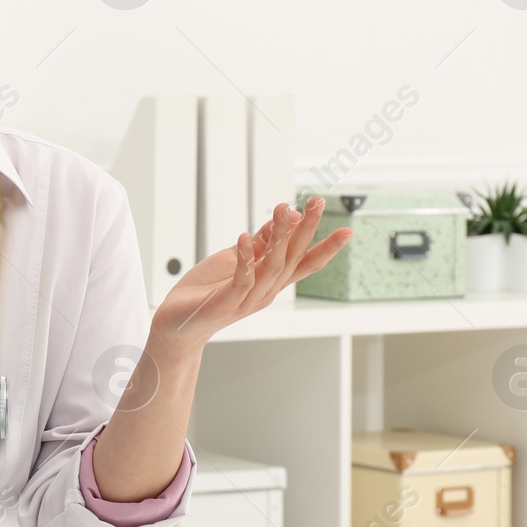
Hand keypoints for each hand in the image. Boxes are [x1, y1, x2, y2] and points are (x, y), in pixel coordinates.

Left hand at [151, 195, 351, 350]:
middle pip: (292, 257)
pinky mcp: (226, 302)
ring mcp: (248, 298)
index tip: (348, 230)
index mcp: (270, 281)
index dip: (325, 248)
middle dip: (306, 229)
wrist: (177, 324)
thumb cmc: (208, 291)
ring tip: (284, 210)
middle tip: (318, 202)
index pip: (304, 262)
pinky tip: (245, 239)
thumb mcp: (237, 258)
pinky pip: (241, 280)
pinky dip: (245, 259)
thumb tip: (286, 215)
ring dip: (279, 237)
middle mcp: (266, 291)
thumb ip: (260, 241)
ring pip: (271, 266)